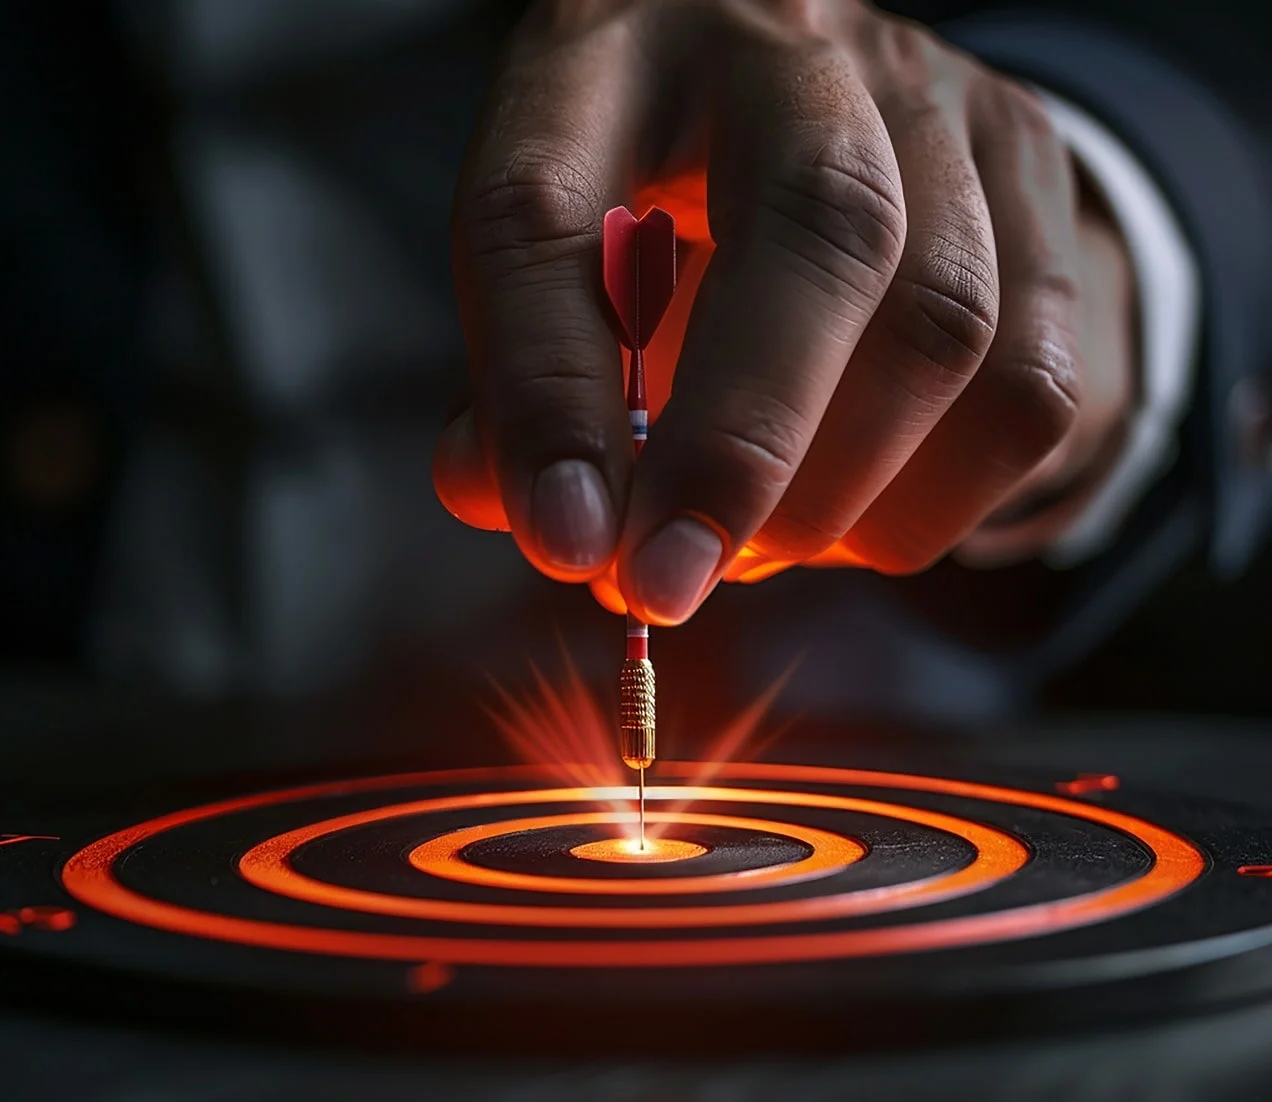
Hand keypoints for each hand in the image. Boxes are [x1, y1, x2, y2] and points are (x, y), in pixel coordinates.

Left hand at [433, 0, 1135, 622]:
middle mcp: (793, 50)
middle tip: (673, 581)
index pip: (552, 205)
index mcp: (614, 56)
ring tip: (757, 550)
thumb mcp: (571, 256)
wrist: (843, 98)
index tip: (567, 538)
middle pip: (820, 227)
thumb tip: (548, 518)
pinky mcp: (1034, 181)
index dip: (550, 390)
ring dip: (836, 496)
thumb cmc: (664, 190)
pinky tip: (855, 516)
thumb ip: (534, 378)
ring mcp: (940, 103)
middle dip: (742, 447)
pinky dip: (931, 501)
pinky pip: (1032, 388)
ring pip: (944, 325)